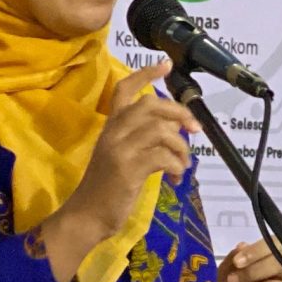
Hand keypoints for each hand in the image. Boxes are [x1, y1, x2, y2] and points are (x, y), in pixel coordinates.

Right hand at [36, 65, 196, 281]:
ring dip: (182, 148)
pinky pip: (163, 156)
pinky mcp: (128, 169)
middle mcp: (113, 132)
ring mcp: (119, 150)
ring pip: (161, 131)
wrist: (86, 216)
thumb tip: (176, 130)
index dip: (145, 74)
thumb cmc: (107, 188)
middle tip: (195, 129)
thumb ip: (142, 139)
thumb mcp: (121, 156)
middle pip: (150, 105)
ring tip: (182, 165)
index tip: (166, 64)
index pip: (124, 90)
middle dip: (179, 113)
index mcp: (111, 127)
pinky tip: (175, 178)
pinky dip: (177, 166)